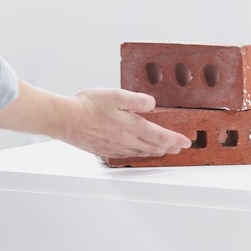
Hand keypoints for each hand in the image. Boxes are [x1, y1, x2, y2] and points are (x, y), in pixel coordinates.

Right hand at [59, 88, 191, 158]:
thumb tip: (152, 104)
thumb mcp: (116, 95)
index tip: (185, 141)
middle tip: (179, 148)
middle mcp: (126, 141)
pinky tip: (137, 152)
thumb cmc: (87, 106)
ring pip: (141, 153)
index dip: (175, 139)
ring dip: (155, 152)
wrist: (65, 119)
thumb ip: (137, 100)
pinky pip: (128, 155)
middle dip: (169, 147)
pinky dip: (139, 154)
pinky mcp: (105, 150)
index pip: (160, 136)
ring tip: (163, 151)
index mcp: (131, 127)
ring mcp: (115, 148)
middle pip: (153, 147)